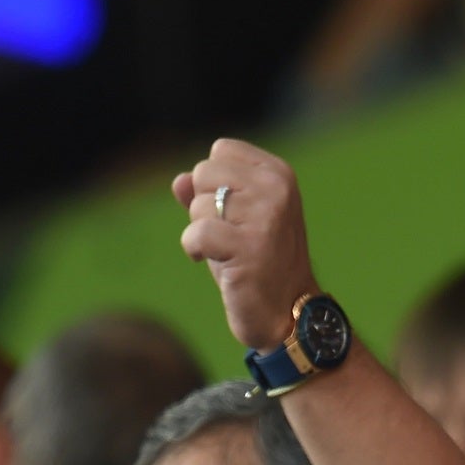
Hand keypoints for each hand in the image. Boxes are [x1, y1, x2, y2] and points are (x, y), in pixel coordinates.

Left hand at [173, 140, 320, 350]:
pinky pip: (196, 232)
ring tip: (230, 253)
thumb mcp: (234, 221)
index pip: (221, 150)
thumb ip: (208, 194)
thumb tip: (177, 180)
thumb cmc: (258, 264)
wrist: (288, 314)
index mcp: (278, 173)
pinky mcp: (249, 244)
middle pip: (204, 173)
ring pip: (198, 205)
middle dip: (204, 207)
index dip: (212, 183)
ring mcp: (265, 214)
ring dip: (203, 234)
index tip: (232, 213)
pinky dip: (196, 251)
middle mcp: (275, 187)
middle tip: (229, 236)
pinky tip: (217, 263)